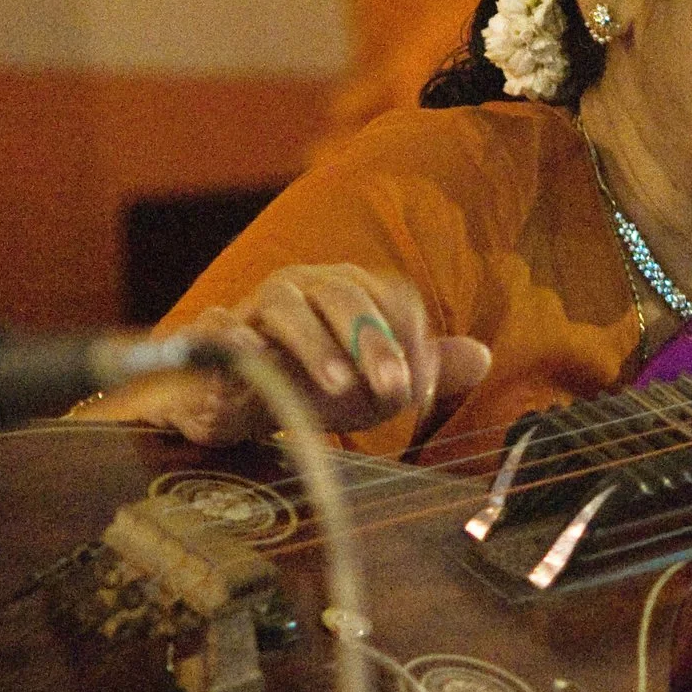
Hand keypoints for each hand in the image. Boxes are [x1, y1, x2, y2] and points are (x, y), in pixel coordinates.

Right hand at [86, 264, 491, 445]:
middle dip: (373, 342)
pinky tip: (256, 365)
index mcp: (349, 292)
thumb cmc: (308, 387)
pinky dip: (235, 341)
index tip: (419, 394)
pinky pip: (219, 327)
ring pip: (286, 306)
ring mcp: (253, 306)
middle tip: (394, 391)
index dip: (412, 343)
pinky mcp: (208, 333)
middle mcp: (304, 287)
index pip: (393, 298)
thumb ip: (425, 370)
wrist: (230, 404)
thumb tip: (483, 357)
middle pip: (344, 294)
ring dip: (316, 345)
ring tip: (338, 387)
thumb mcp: (373, 386)